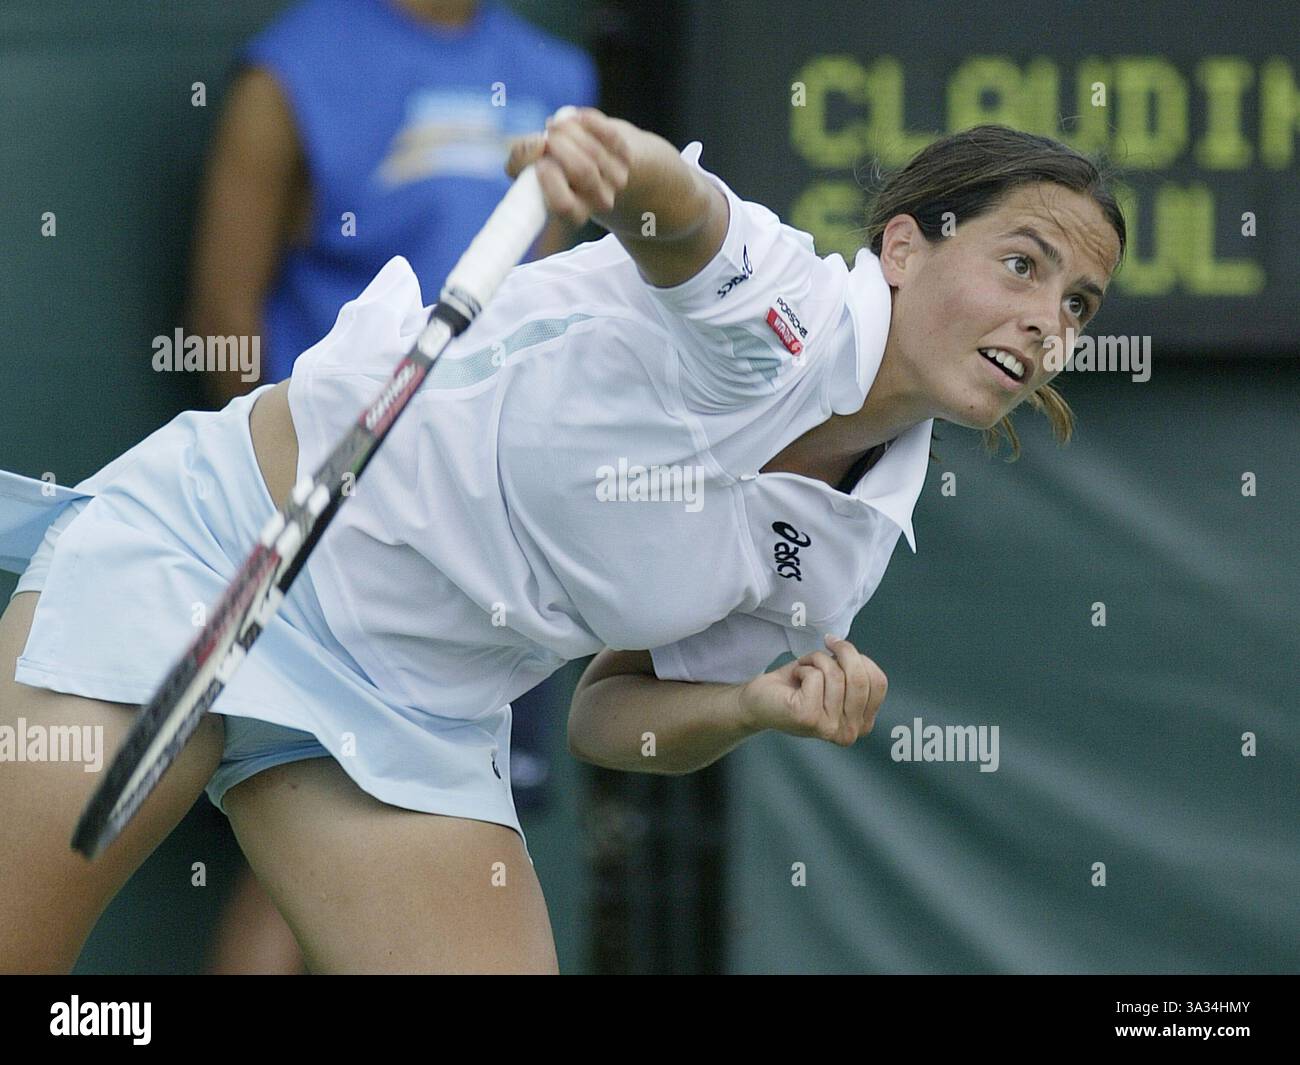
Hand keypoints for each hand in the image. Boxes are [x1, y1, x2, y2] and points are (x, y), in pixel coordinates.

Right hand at [505, 107, 632, 227]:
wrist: (592, 164)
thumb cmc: (553, 170)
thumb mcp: (530, 171)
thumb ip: (520, 162)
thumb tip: (536, 144)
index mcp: (575, 214)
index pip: (563, 206)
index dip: (548, 178)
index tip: (539, 162)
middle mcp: (599, 201)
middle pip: (582, 171)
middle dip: (559, 145)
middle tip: (546, 136)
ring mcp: (617, 179)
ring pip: (593, 150)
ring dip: (569, 130)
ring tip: (555, 126)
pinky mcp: (627, 157)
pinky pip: (608, 133)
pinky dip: (587, 121)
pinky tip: (574, 119)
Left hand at [738, 634, 887, 746]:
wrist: (759, 702)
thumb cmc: (796, 688)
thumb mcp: (835, 677)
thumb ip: (852, 671)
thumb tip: (849, 652)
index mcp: (862, 724)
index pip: (878, 682)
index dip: (860, 658)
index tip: (839, 648)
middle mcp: (850, 732)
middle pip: (860, 678)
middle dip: (843, 651)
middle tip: (825, 644)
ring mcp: (830, 728)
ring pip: (836, 674)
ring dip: (817, 660)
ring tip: (804, 670)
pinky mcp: (809, 718)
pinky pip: (816, 677)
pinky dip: (803, 669)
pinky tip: (794, 681)